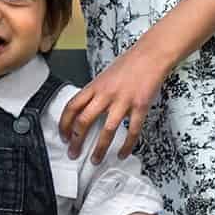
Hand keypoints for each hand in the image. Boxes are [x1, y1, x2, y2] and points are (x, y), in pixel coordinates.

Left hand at [59, 47, 168, 162]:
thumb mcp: (105, 76)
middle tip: (74, 153)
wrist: (151, 55)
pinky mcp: (140, 106)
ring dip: (100, 148)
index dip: (65, 124)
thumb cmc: (129, 64)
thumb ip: (96, 92)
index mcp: (95, 86)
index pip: (72, 106)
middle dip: (77, 141)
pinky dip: (126, 145)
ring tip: (96, 160)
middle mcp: (106, 94)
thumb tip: (86, 109)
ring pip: (107, 130)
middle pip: (84, 121)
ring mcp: (123, 101)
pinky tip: (122, 154)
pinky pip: (132, 130)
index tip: (63, 136)